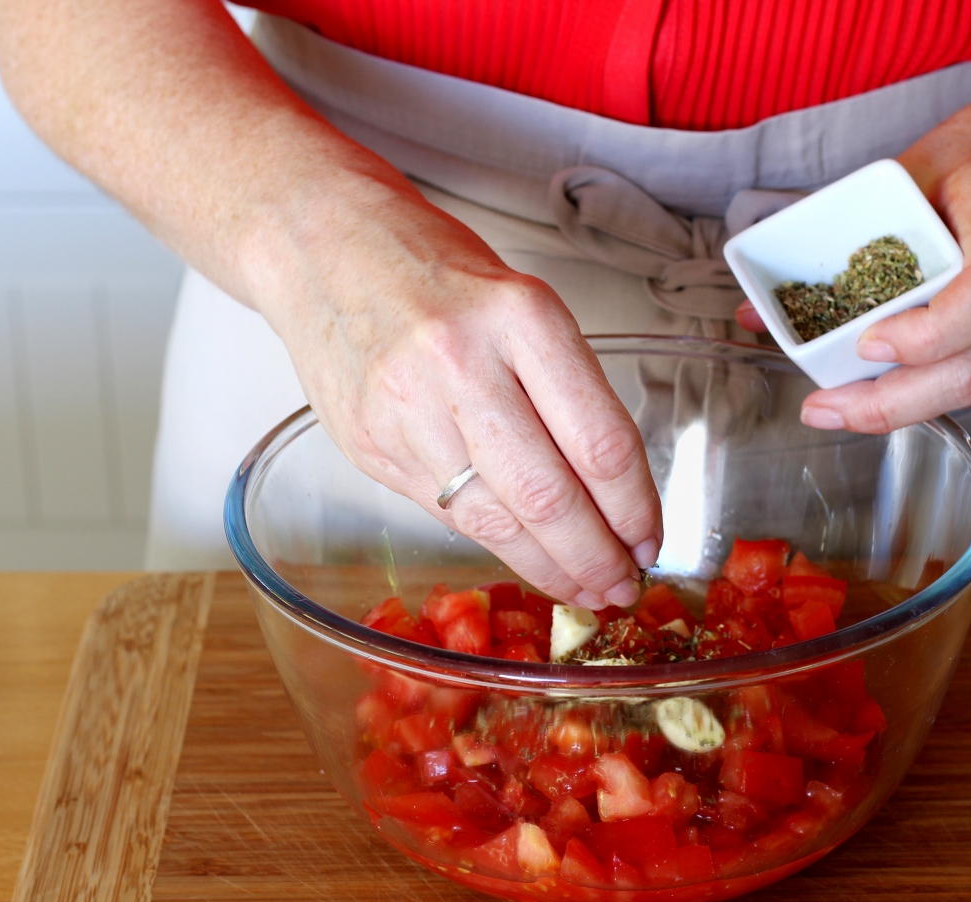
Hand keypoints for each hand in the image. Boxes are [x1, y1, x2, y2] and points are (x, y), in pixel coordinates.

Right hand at [246, 174, 661, 608]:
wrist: (321, 243)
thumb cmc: (432, 269)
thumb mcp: (521, 303)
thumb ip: (563, 388)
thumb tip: (611, 494)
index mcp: (521, 317)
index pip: (600, 442)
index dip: (635, 508)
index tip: (649, 538)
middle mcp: (463, 365)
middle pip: (551, 497)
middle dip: (597, 557)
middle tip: (622, 585)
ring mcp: (408, 411)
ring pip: (496, 522)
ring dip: (551, 568)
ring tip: (584, 587)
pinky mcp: (370, 446)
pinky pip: (448, 514)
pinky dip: (497, 545)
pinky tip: (525, 558)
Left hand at [740, 83, 970, 432]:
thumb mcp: (929, 160)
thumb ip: (857, 226)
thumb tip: (768, 301)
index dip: (927, 333)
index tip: (869, 342)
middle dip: (892, 402)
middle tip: (827, 408)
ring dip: (909, 406)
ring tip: (846, 408)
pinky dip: (942, 389)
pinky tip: (901, 388)